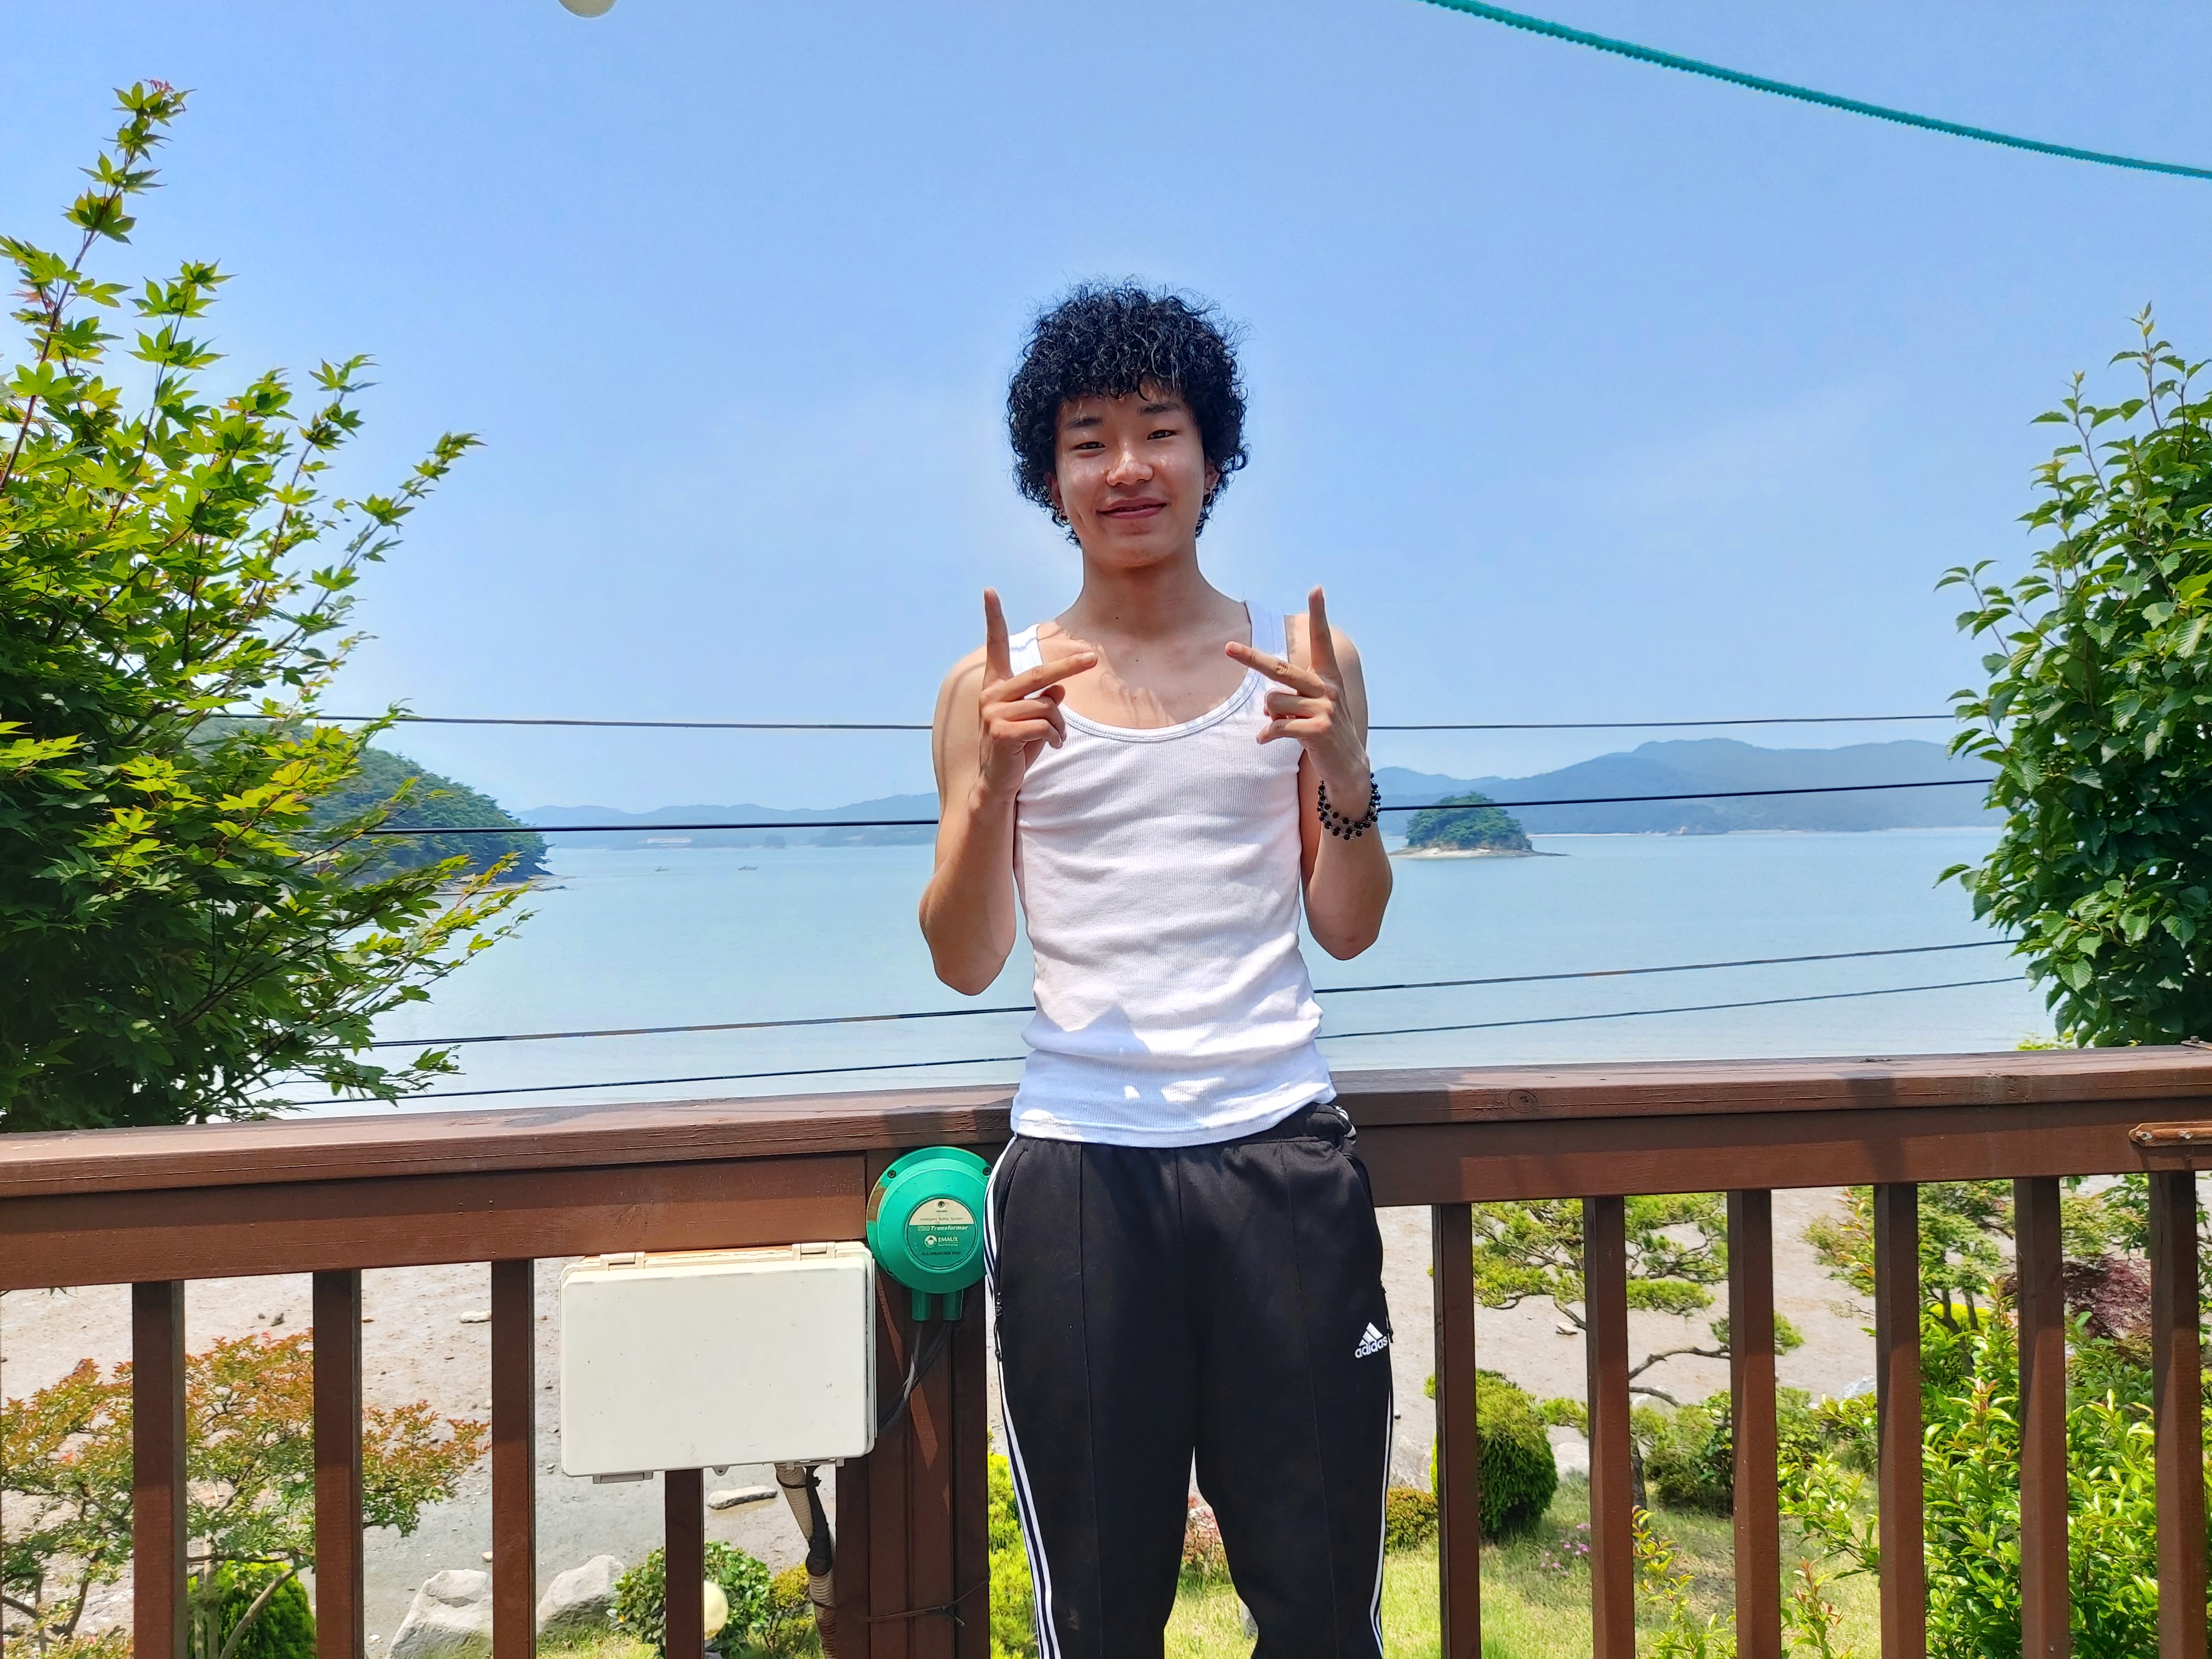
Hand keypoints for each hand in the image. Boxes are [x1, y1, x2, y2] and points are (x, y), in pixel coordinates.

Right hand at [976, 588, 1094, 801]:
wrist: (999, 782)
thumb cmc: (1018, 748)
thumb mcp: (1034, 720)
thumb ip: (1043, 700)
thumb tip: (1060, 690)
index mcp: (995, 686)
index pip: (994, 646)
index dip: (992, 618)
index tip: (989, 590)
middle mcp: (991, 694)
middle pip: (1040, 674)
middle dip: (1070, 666)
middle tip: (1092, 657)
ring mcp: (994, 712)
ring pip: (1048, 706)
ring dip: (1059, 726)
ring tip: (1054, 739)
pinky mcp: (1002, 731)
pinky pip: (1046, 725)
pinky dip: (1055, 737)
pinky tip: (1049, 747)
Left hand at [1226, 586, 1369, 804]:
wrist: (1348, 766)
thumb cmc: (1324, 731)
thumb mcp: (1310, 709)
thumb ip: (1289, 699)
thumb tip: (1268, 707)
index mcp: (1327, 676)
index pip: (1321, 640)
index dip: (1319, 614)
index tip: (1316, 588)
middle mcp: (1327, 688)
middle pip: (1279, 668)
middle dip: (1250, 658)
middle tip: (1228, 648)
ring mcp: (1324, 708)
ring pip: (1273, 701)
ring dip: (1270, 715)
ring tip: (1283, 725)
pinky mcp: (1317, 730)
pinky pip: (1277, 727)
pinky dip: (1266, 735)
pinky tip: (1264, 741)